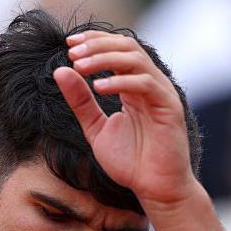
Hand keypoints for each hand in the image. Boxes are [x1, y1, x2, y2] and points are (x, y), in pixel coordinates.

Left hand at [54, 31, 196, 206]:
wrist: (154, 189)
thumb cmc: (130, 162)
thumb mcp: (96, 129)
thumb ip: (81, 102)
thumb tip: (60, 71)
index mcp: (134, 87)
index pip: (116, 49)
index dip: (94, 41)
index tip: (68, 44)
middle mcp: (150, 85)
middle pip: (126, 46)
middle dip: (97, 45)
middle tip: (72, 52)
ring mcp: (161, 94)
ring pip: (135, 59)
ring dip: (105, 58)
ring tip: (80, 66)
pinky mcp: (169, 107)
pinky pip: (145, 84)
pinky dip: (121, 81)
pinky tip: (98, 87)